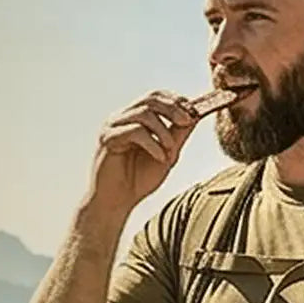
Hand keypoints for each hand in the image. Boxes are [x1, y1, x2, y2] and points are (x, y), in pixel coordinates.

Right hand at [89, 90, 197, 211]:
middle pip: (150, 99)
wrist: (116, 204)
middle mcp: (122, 118)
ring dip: (163, 131)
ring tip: (171, 150)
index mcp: (134, 119)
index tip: (194, 112)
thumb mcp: (166, 154)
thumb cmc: (138, 181)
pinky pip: (135, 131)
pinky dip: (152, 144)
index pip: (156, 98)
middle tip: (187, 121)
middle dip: (173, 108)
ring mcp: (112, 127)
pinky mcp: (107, 139)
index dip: (176, 101)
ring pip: (144, 113)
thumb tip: (196, 115)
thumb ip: (178, 135)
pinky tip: (160, 158)